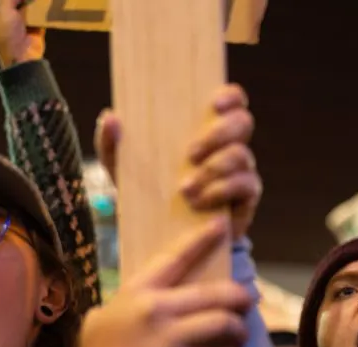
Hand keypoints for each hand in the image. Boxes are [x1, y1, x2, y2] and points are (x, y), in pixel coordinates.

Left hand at [0, 1, 45, 67]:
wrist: (22, 57)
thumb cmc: (8, 34)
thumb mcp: (5, 11)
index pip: (0, 5)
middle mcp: (4, 27)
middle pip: (13, 9)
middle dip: (21, 1)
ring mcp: (19, 31)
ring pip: (26, 14)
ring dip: (32, 7)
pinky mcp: (33, 34)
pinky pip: (37, 21)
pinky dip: (40, 15)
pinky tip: (43, 7)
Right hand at [79, 218, 252, 346]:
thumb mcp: (99, 320)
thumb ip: (121, 306)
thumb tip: (134, 301)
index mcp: (137, 293)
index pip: (174, 259)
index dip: (200, 240)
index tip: (220, 226)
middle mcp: (158, 310)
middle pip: (214, 293)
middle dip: (238, 296)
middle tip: (248, 300)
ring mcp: (173, 339)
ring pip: (224, 323)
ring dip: (239, 330)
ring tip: (240, 335)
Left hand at [93, 84, 261, 239]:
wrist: (160, 238)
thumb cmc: (144, 192)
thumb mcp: (123, 169)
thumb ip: (112, 144)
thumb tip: (110, 116)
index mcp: (203, 128)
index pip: (231, 100)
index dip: (230, 96)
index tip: (215, 104)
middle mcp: (228, 144)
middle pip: (242, 122)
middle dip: (218, 134)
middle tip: (190, 154)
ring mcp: (240, 170)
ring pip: (241, 155)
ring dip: (214, 169)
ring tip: (184, 189)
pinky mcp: (246, 198)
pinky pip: (247, 185)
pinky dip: (222, 191)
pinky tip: (200, 202)